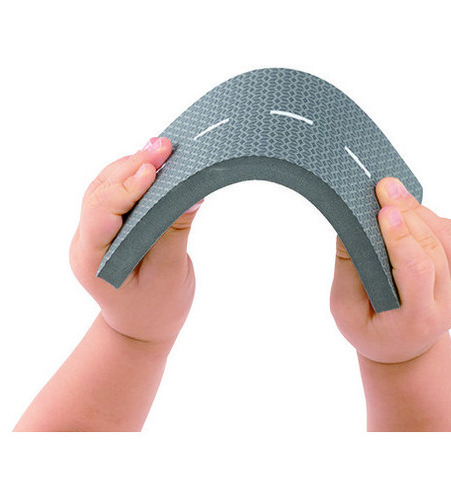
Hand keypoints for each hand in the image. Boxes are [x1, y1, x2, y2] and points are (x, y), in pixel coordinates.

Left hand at [70, 137, 202, 343]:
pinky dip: (138, 176)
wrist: (142, 328)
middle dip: (133, 166)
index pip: (102, 212)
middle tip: (164, 146)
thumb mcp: (170, 274)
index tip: (153, 169)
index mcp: (93, 258)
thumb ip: (175, 232)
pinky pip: (120, 192)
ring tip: (162, 149)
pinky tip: (157, 164)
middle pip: (102, 191)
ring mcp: (96, 231)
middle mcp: (88, 239)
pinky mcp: (112, 226)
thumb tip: (191, 193)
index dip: (126, 187)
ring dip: (134, 165)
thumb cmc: (156, 309)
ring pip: (108, 186)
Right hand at [330, 177, 450, 363]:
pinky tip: (410, 212)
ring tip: (393, 193)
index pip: (417, 271)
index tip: (384, 210)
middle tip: (384, 186)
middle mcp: (448, 302)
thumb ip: (348, 271)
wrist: (405, 347)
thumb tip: (349, 226)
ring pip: (449, 237)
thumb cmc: (369, 330)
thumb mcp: (345, 310)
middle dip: (409, 213)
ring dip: (421, 211)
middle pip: (434, 248)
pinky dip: (434, 217)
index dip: (401, 238)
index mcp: (417, 318)